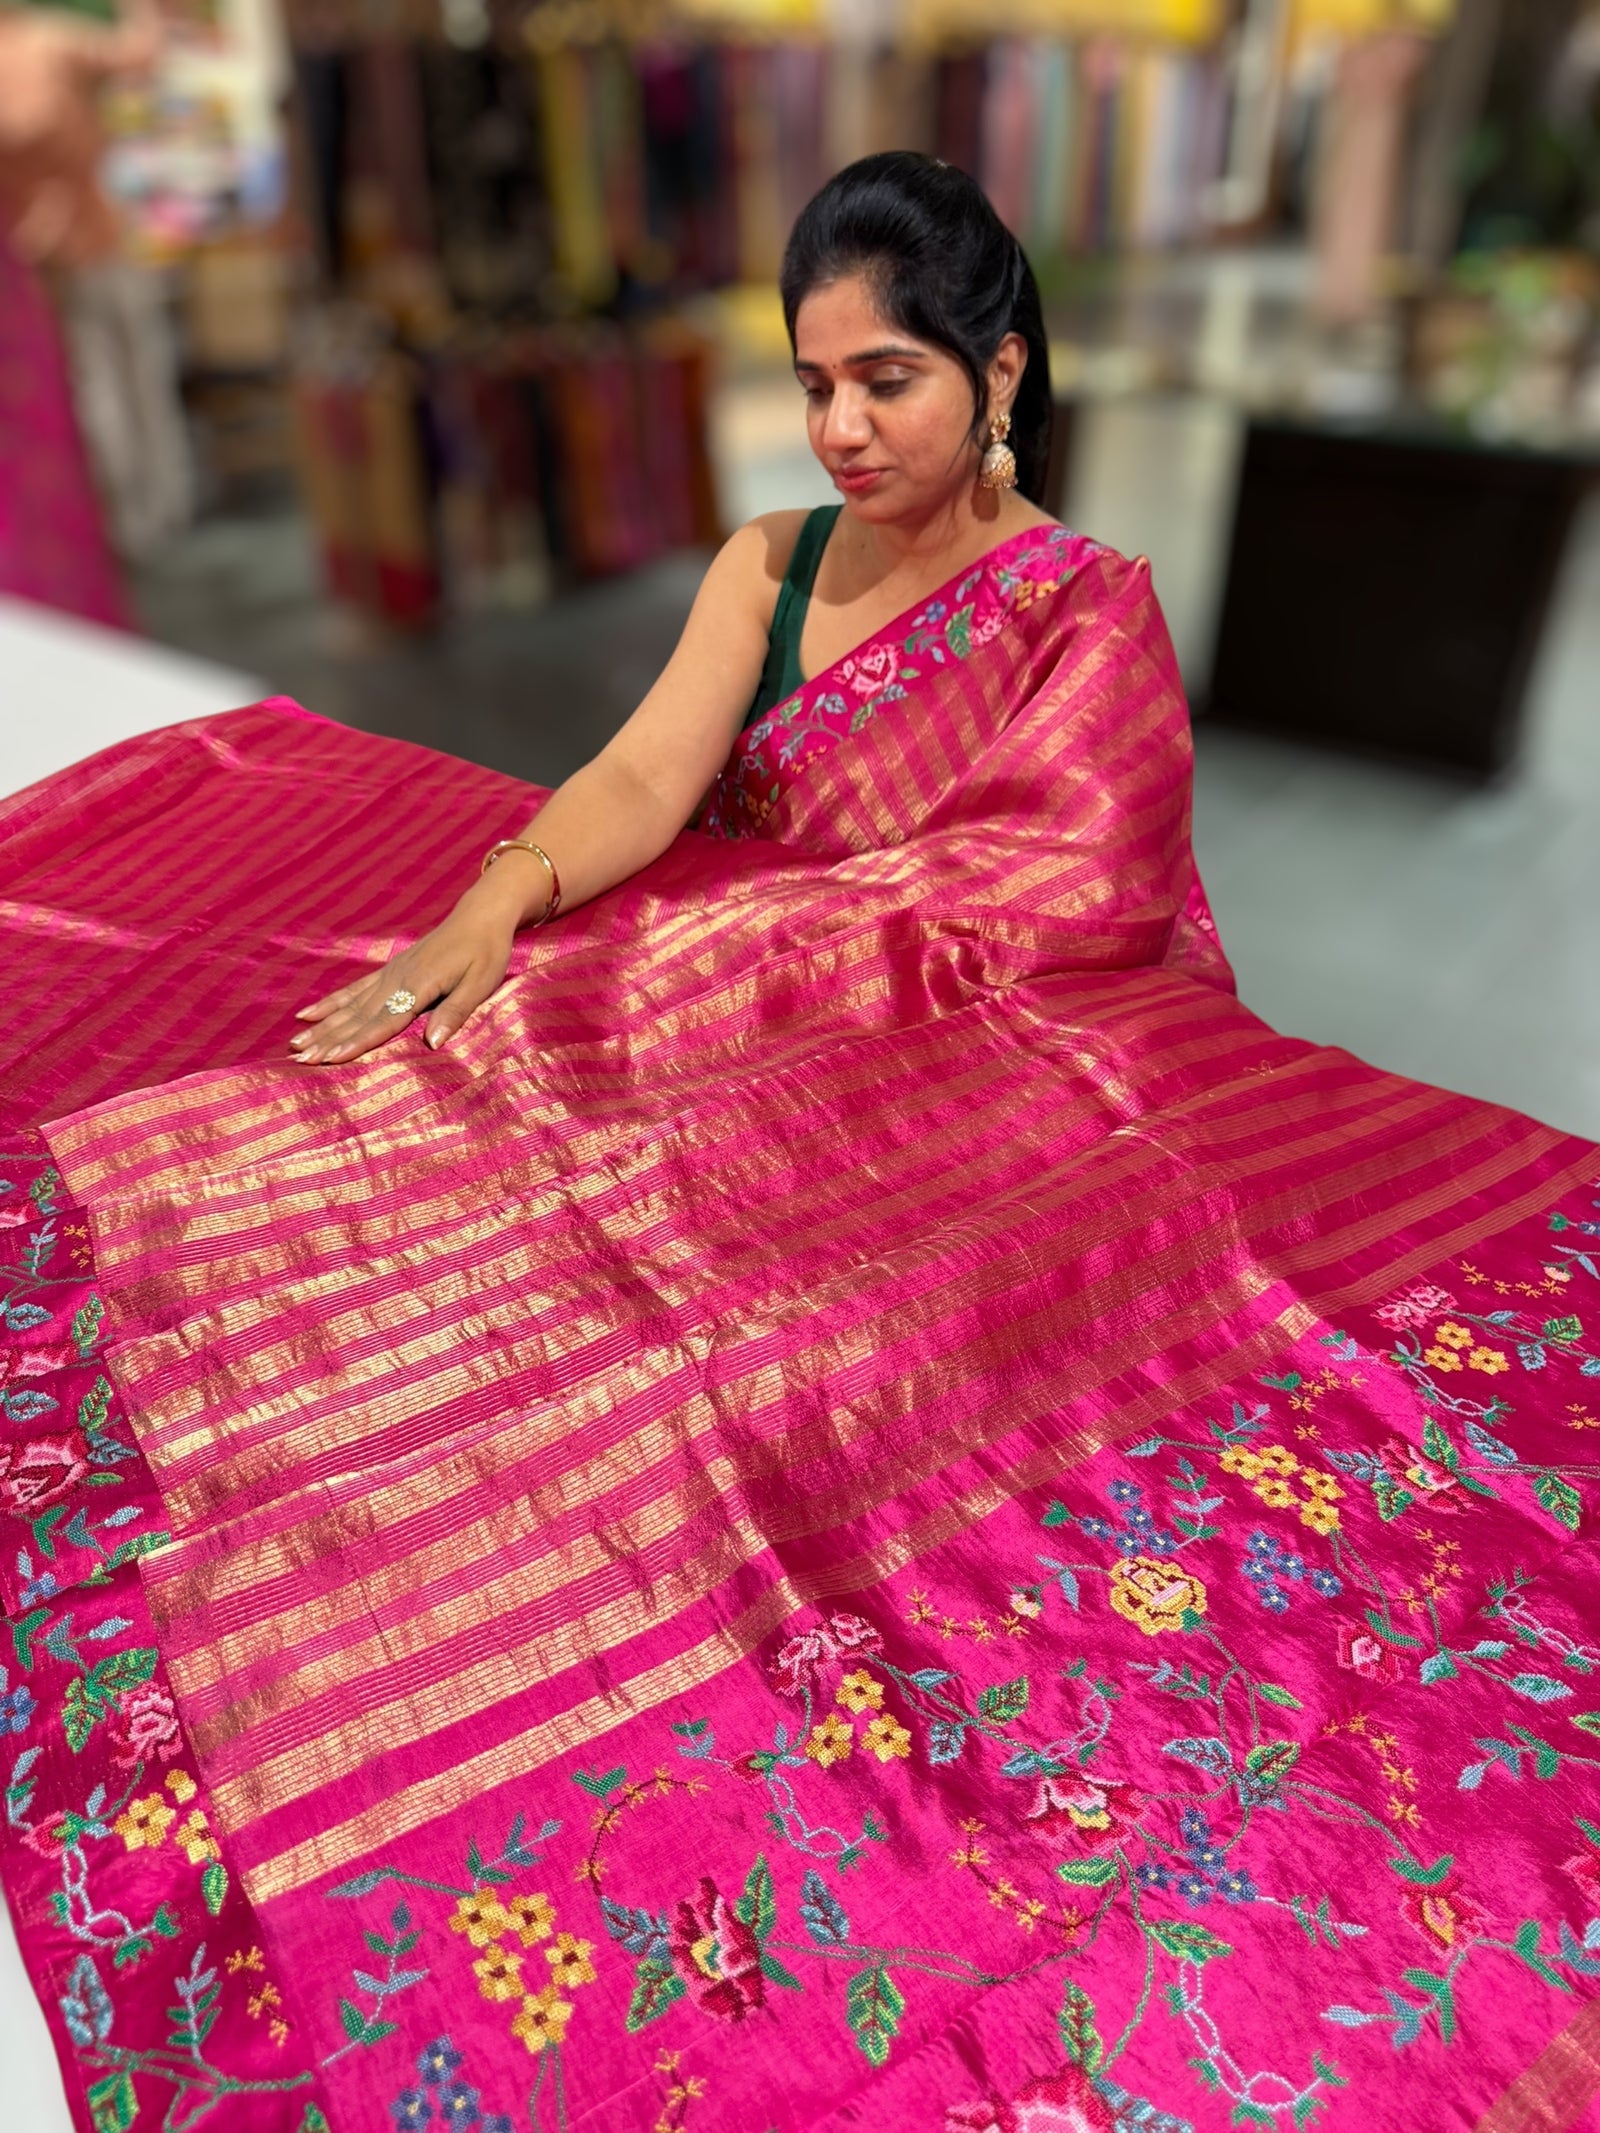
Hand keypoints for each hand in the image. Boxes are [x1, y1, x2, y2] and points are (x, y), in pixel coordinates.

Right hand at [290, 882, 520, 1064]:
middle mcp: (397, 979)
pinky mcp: (389, 971)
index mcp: (419, 986)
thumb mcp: (481, 984)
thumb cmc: (486, 953)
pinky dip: (330, 1003)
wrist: (479, 916)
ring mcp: (389, 974)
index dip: (356, 1042)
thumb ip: (454, 1012)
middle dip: (327, 1039)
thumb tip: (432, 1043)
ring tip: (296, 1043)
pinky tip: (308, 1014)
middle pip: (357, 1016)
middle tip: (300, 1058)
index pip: (383, 1021)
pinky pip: (353, 990)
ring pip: (349, 1005)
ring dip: (322, 1026)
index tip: (331, 1058)